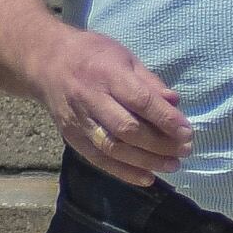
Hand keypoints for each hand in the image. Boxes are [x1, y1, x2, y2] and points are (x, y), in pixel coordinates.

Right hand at [28, 24, 191, 185]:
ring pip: (113, 148)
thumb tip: (175, 103)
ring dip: (146, 161)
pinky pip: (99, 159)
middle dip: (159, 143)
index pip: (139, 100)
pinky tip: (147, 178)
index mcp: (106, 73)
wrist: (45, 61)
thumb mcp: (124, 56)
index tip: (187, 132)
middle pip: (127, 128)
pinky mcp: (71, 137)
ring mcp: (78, 120)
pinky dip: (124, 172)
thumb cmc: (91, 54)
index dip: (165, 119)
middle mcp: (90, 98)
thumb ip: (149, 81)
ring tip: (172, 165)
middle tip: (185, 150)